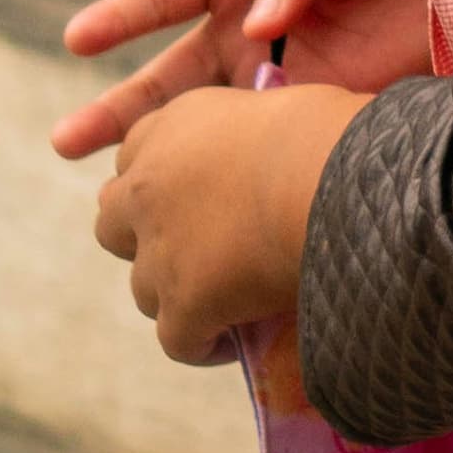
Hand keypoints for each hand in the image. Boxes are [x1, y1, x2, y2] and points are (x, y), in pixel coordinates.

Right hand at [47, 0, 428, 159]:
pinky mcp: (328, 108)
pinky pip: (273, 144)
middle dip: (120, 108)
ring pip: (212, 121)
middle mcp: (256, 24)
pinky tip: (212, 208)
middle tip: (67, 142)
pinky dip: (240, 175)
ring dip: (166, 151)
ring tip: (111, 190)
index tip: (77, 39)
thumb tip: (255, 27)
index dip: (123, 13)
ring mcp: (290, 73)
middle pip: (174, 74)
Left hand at [91, 79, 365, 365]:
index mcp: (173, 124)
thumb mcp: (280, 106)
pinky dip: (201, 345)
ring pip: (142, 287)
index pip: (135, 157)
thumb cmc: (334, 134)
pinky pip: (177, 340)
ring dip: (174, 296)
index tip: (200, 204)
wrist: (339, 181)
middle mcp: (149, 182)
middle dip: (144, 240)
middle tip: (195, 255)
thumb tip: (268, 162)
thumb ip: (254, 133)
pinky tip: (234, 343)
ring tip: (222, 304)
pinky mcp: (183, 300)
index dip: (165, 186)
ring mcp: (159, 245)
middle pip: (113, 222)